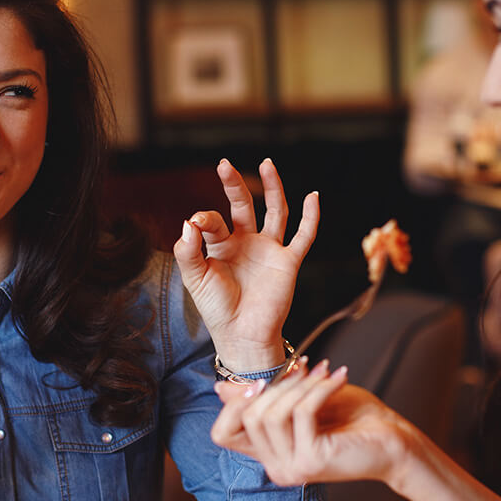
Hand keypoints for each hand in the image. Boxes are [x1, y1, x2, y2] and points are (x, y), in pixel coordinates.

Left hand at [173, 158, 318, 371]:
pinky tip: (313, 197)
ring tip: (267, 164)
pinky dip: (310, 217)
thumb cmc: (217, 309)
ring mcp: (269, 250)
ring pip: (275, 212)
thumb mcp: (195, 279)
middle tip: (224, 165)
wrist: (242, 336)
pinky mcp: (288, 262)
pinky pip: (303, 236)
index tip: (197, 224)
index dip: (204, 219)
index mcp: (221, 245)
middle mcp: (246, 242)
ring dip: (273, 188)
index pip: (213, 221)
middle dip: (234, 185)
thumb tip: (188, 222)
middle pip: (244, 205)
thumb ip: (187, 251)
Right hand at [209, 361, 414, 487]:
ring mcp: (292, 468)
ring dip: (299, 385)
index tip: (262, 380)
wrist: (395, 440)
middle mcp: (275, 468)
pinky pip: (301, 413)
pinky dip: (319, 388)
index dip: (232, 404)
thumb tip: (221, 388)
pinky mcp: (312, 460)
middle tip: (306, 367)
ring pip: (272, 414)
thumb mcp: (302, 401)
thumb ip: (265, 397)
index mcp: (269, 454)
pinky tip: (338, 377)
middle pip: (248, 417)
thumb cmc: (352, 418)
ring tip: (324, 372)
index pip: (222, 434)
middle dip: (276, 385)